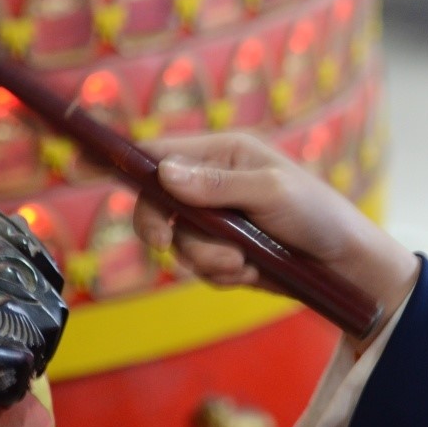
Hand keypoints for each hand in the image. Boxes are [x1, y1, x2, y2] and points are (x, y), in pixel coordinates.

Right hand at [135, 134, 418, 314]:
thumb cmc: (319, 215)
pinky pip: (199, 269)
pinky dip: (223, 275)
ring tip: (247, 260)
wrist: (347, 267)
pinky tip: (254, 271)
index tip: (81, 164)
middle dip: (164, 228)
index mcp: (224, 153)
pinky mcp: (223, 254)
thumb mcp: (273, 194)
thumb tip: (164, 175)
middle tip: (172, 241)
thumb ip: (218, 187)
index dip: (120, 158)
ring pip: (178, 243)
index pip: (158, 151)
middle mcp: (212, 184)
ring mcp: (216, 221)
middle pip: (154, 203)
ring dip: (208, 258)